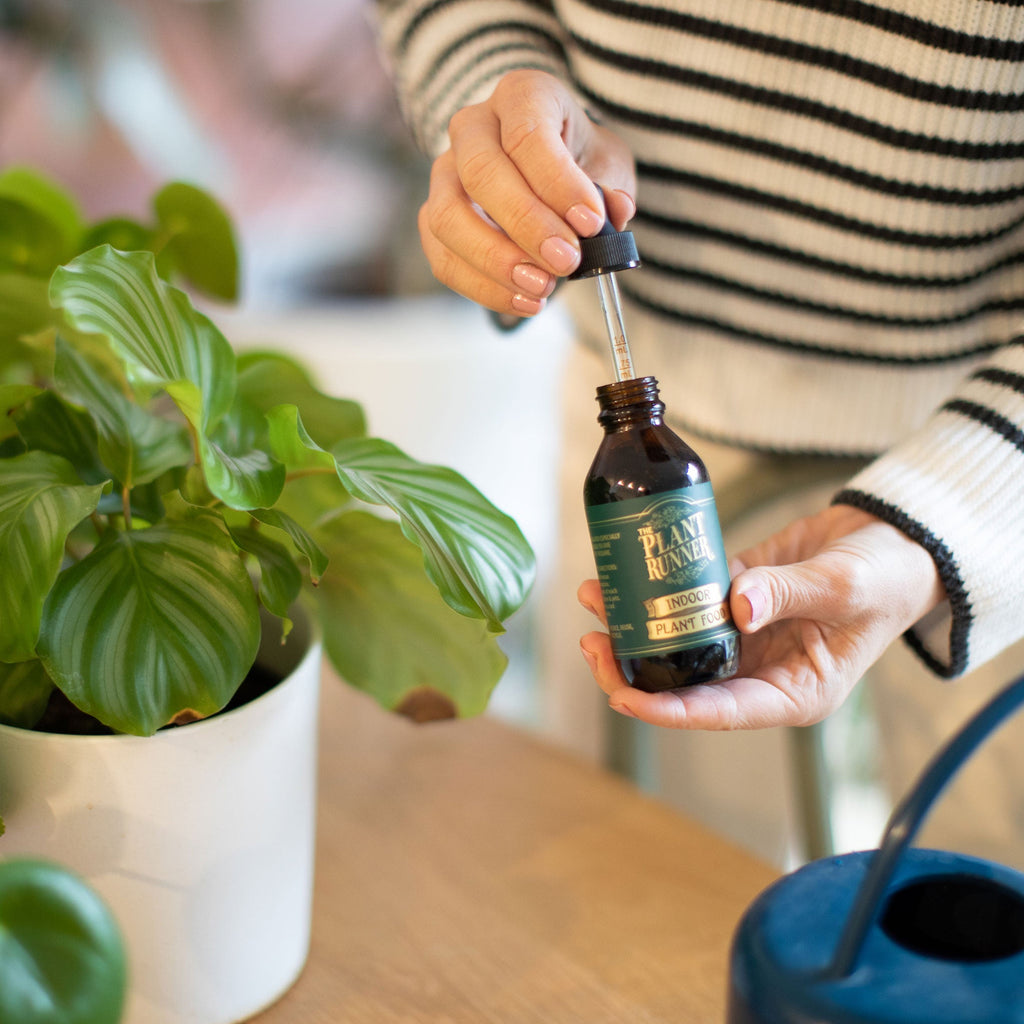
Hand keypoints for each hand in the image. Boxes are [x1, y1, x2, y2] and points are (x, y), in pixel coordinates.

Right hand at [419, 69, 635, 315]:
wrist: (549, 175)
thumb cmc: (579, 163)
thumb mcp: (608, 165)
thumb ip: (611, 188)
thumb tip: (614, 212)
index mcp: (521, 96)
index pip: (527, 134)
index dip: (557, 183)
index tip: (590, 223)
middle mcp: (473, 126)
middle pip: (481, 173)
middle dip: (526, 225)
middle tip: (566, 262)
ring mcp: (445, 173)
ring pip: (447, 218)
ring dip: (496, 261)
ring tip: (543, 288)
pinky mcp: (434, 219)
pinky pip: (443, 258)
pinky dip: (484, 288)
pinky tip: (526, 302)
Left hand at [579, 505, 945, 728]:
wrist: (892, 539)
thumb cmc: (887, 578)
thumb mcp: (847, 587)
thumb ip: (791, 593)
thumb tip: (737, 607)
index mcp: (792, 692)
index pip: (720, 714)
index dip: (668, 711)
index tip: (624, 699)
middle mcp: (759, 671)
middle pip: (684, 684)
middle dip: (633, 669)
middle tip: (594, 642)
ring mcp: (743, 636)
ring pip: (675, 642)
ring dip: (633, 626)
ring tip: (594, 597)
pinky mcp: (733, 598)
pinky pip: (684, 599)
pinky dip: (653, 590)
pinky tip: (619, 573)